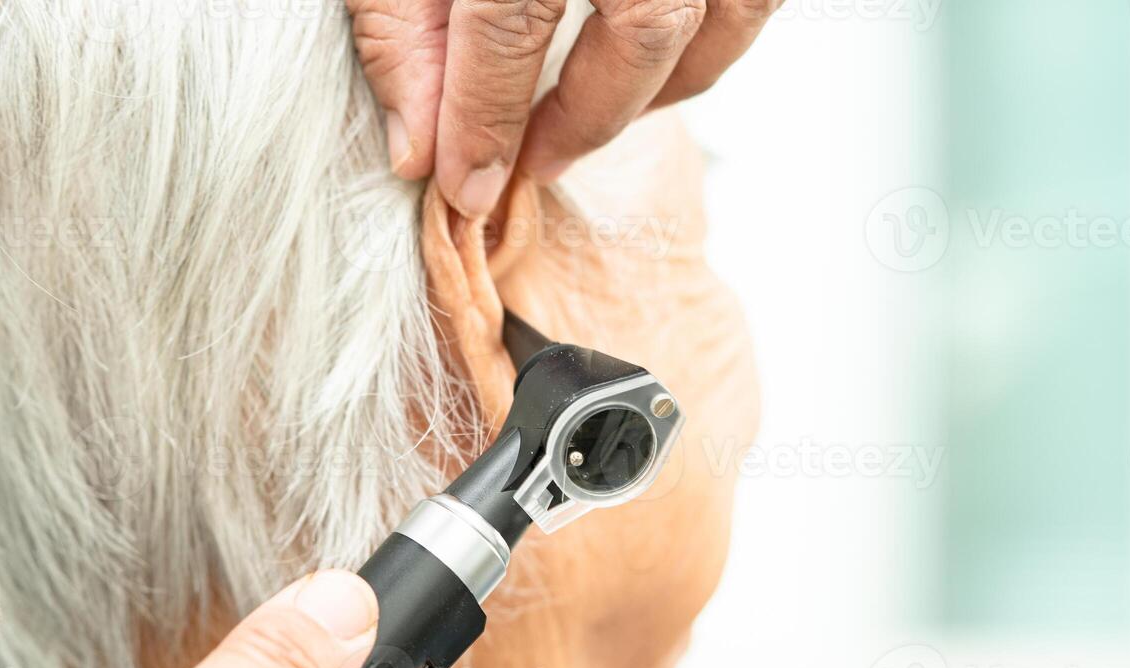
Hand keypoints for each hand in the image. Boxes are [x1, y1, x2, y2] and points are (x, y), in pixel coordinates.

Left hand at [350, 0, 778, 215]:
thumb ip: (402, 21)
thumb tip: (419, 146)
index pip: (512, 22)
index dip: (488, 120)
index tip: (466, 188)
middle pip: (643, 26)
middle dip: (586, 117)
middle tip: (532, 162)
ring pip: (728, 7)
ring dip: (666, 84)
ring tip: (595, 113)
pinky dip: (718, 28)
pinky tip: (659, 50)